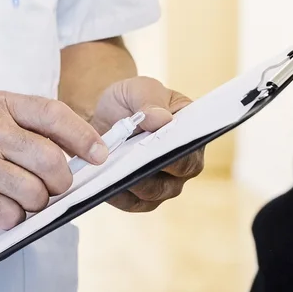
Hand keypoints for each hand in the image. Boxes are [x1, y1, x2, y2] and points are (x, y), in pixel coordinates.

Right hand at [0, 92, 110, 229]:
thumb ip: (23, 122)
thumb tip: (75, 147)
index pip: (54, 115)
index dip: (83, 137)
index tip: (99, 154)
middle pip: (52, 162)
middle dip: (62, 181)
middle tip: (54, 186)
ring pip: (35, 194)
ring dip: (38, 203)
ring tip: (22, 197)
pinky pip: (10, 216)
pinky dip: (13, 218)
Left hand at [92, 76, 201, 212]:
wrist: (105, 114)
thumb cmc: (131, 100)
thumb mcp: (141, 89)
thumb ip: (151, 100)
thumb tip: (162, 119)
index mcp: (191, 137)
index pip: (190, 156)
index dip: (175, 156)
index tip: (156, 149)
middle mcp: (183, 166)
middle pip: (171, 182)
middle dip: (148, 172)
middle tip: (127, 161)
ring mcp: (162, 184)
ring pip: (150, 194)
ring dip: (130, 182)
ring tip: (110, 169)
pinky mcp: (139, 197)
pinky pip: (130, 202)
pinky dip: (116, 193)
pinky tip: (101, 183)